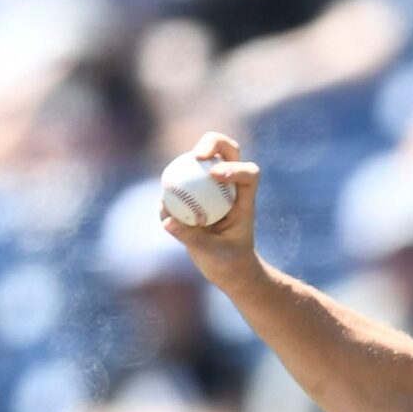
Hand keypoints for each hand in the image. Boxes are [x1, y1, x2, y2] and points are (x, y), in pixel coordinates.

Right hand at [161, 130, 262, 289]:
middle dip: (213, 142)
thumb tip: (167, 220)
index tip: (215, 176)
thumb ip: (192, 238)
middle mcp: (230, 186)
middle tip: (197, 155)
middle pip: (227, 151)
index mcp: (245, 199)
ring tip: (170, 180)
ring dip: (187, 160)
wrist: (227, 269)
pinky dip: (170, 189)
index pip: (248, 174)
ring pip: (201, 159)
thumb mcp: (214, 255)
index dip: (235, 168)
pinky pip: (179, 183)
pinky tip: (164, 207)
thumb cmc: (229, 263)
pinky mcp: (193, 193)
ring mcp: (211, 187)